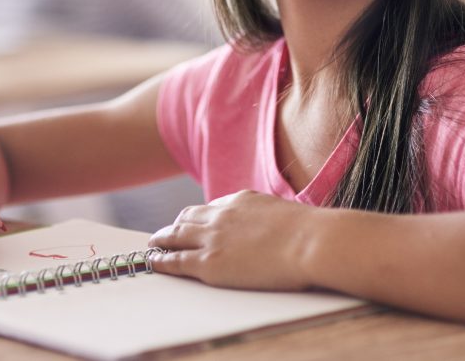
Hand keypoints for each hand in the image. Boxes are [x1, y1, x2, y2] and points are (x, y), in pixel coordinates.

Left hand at [148, 190, 313, 290]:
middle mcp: (221, 215)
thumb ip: (269, 218)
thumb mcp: (285, 213)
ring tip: (153, 245)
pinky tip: (153, 261)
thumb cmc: (311, 233)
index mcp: (240, 200)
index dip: (199, 217)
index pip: (211, 207)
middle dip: (175, 225)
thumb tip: (275, 227)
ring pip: (175, 236)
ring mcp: (213, 239)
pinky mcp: (209, 263)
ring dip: (162, 240)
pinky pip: (176, 261)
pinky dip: (161, 260)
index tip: (193, 222)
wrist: (312, 241)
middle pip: (187, 218)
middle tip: (165, 233)